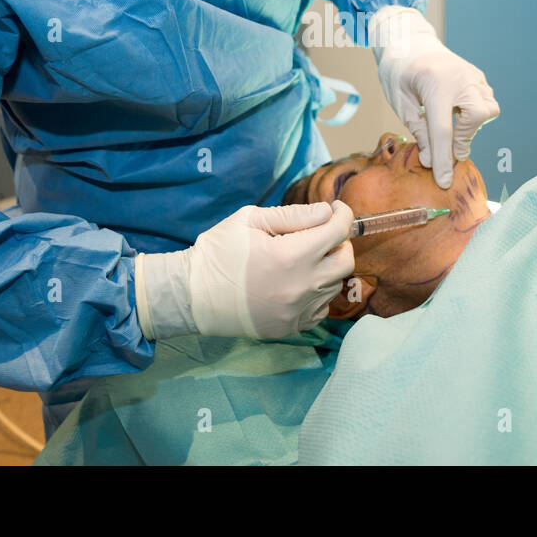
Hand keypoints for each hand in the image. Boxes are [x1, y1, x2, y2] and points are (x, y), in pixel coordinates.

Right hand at [135, 201, 354, 340]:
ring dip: (329, 267)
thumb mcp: (249, 220)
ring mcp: (298, 311)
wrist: (192, 296)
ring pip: (335, 285)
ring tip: (308, 257)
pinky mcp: (291, 327)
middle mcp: (301, 286)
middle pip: (345, 261)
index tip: (336, 208)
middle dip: (340, 241)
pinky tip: (299, 282)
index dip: (342, 215)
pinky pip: (321, 309)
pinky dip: (319, 293)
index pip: (337, 232)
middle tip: (323, 232)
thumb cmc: (218, 252)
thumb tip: (325, 212)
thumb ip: (292, 215)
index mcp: (291, 255)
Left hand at [370, 6, 499, 188]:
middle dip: (464, 136)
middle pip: (477, 116)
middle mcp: (460, 78)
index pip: (442, 130)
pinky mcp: (478, 77)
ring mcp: (473, 75)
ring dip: (470, 126)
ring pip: (488, 110)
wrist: (408, 40)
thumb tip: (431, 160)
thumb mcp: (399, 101)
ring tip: (449, 127)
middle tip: (448, 147)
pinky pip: (486, 101)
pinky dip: (474, 115)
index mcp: (435, 84)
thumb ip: (418, 130)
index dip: (443, 159)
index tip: (444, 182)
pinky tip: (456, 114)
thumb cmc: (398, 71)